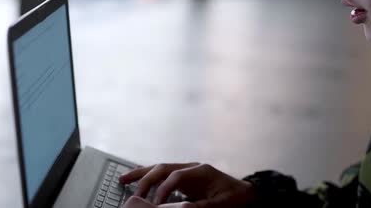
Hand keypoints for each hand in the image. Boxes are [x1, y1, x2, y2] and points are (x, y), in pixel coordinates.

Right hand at [119, 162, 256, 207]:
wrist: (248, 194)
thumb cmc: (235, 199)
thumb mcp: (219, 205)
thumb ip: (199, 206)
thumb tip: (178, 207)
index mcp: (201, 170)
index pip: (175, 176)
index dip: (163, 190)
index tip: (155, 204)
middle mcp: (192, 167)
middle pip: (164, 167)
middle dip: (145, 178)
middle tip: (133, 193)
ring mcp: (188, 171)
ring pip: (160, 169)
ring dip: (142, 174)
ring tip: (123, 180)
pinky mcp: (186, 179)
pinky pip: (163, 176)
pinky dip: (150, 178)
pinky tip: (138, 183)